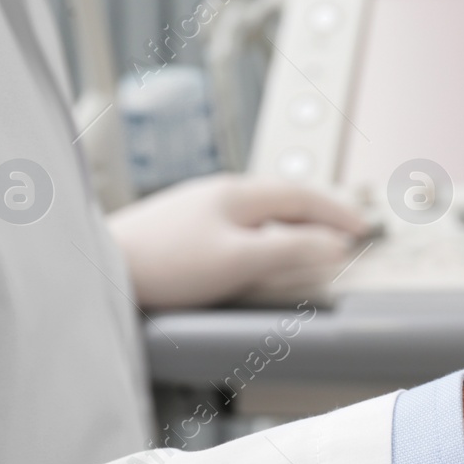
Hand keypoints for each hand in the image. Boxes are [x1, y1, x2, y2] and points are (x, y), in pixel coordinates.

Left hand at [106, 174, 364, 308]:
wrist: (101, 269)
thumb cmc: (166, 263)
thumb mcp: (241, 259)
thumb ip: (293, 249)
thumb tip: (334, 246)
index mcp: (237, 194)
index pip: (302, 195)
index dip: (336, 211)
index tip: (362, 227)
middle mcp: (216, 194)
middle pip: (280, 197)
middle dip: (316, 213)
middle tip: (341, 231)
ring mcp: (194, 209)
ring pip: (257, 211)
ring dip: (288, 224)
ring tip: (306, 241)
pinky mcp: (177, 230)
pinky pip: (235, 224)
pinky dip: (261, 235)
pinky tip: (253, 251)